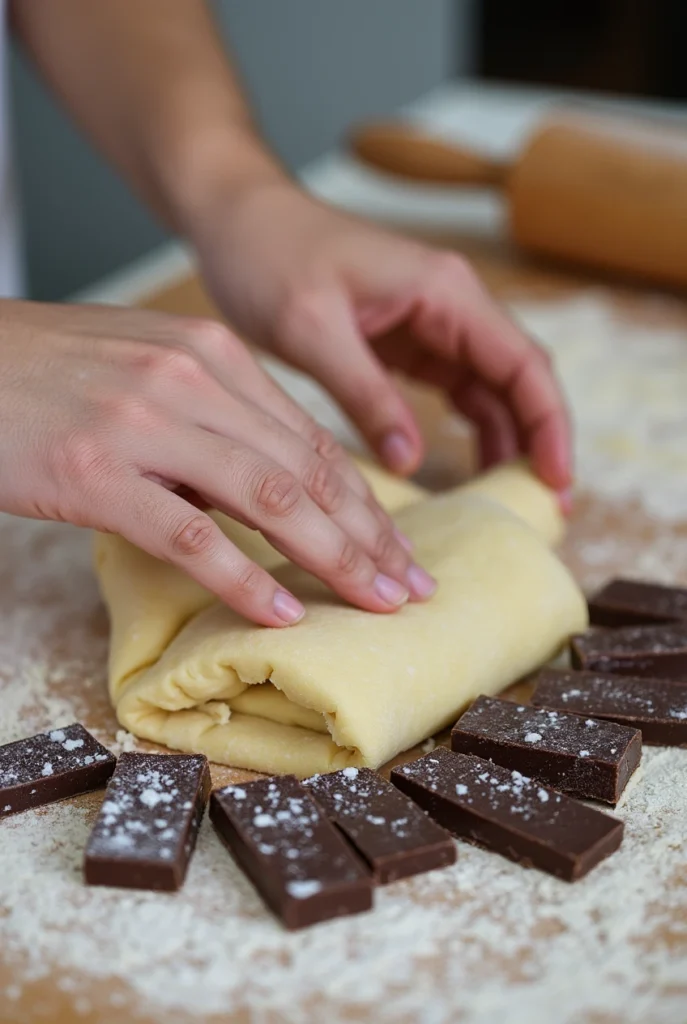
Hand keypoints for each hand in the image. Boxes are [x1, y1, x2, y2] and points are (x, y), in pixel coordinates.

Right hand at [0, 300, 434, 624]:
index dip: (367, 502)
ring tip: (373, 604)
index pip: (312, 441)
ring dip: (331, 559)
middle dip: (369, 536)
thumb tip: (267, 494)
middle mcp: (191, 380)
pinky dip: (241, 577)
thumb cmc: (49, 373)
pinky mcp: (94, 472)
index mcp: (212, 355)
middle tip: (410, 589)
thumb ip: (214, 423)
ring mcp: (144, 423)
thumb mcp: (147, 374)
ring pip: (268, 500)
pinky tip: (281, 613)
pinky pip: (187, 533)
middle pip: (306, 471)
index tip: (400, 548)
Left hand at [193, 181, 570, 504]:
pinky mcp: (408, 345)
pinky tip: (471, 472)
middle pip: (519, 379)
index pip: (523, 362)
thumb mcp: (312, 328)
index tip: (556, 479)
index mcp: (444, 291)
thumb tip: (411, 461)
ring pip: (492, 390)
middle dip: (540, 440)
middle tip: (547, 507)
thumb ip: (365, 394)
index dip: (549, 424)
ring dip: (509, 441)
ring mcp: (432, 325)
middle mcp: (451, 305)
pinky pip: (455, 394)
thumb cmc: (270, 256)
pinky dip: (470, 432)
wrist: (237, 221)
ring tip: (514, 501)